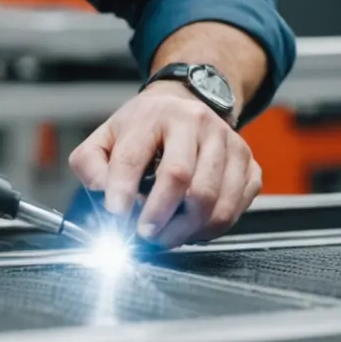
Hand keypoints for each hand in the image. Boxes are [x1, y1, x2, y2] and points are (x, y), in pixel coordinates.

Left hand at [69, 83, 261, 248]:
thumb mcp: (106, 136)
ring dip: (185, 229)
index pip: (134, 156)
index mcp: (154, 115)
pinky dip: (212, 228)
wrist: (188, 106)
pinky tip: (193, 226)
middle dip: (158, 215)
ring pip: (212, 199)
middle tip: (144, 235)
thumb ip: (90, 165)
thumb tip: (103, 193)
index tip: (116, 214)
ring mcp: (228, 143)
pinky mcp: (249, 164)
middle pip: (180, 177)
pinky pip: (235, 208)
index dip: (122, 190)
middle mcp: (196, 123)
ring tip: (166, 235)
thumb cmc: (145, 128)